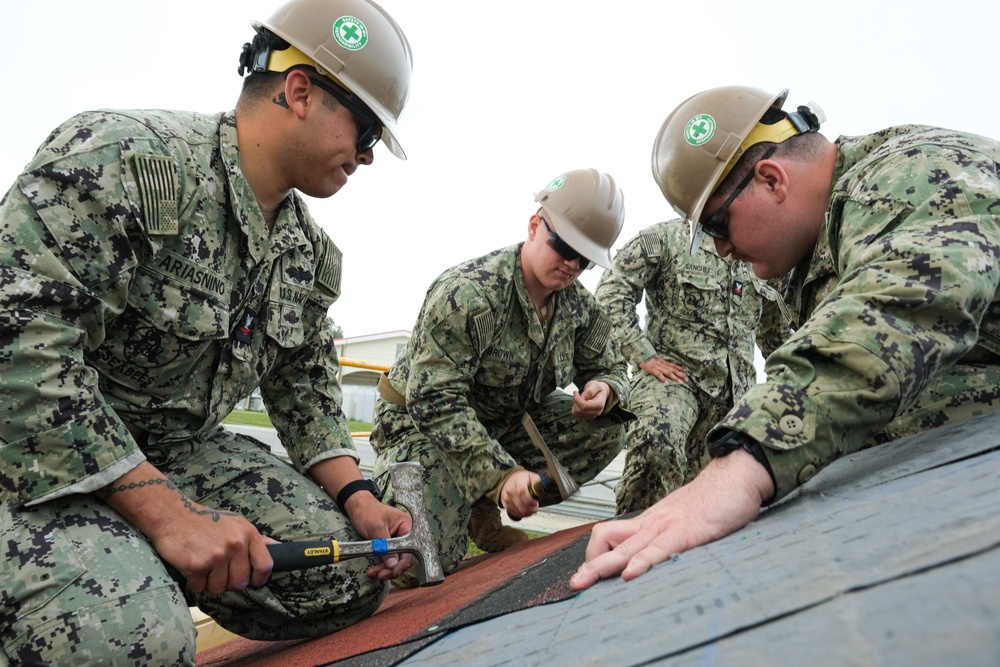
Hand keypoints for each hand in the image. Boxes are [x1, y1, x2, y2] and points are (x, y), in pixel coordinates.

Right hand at [151, 500, 275, 594]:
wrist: (172, 515)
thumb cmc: (206, 521)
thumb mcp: (236, 523)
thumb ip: (257, 539)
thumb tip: (278, 547)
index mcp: (248, 533)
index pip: (265, 565)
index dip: (259, 578)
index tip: (252, 581)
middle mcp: (235, 544)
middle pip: (240, 582)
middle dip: (229, 582)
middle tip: (218, 571)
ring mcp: (216, 555)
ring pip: (219, 588)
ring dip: (210, 583)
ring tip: (203, 566)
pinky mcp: (197, 565)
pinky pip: (200, 588)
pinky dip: (194, 583)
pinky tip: (191, 568)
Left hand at [348, 494, 415, 581]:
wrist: (358, 507)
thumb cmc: (368, 512)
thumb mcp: (376, 528)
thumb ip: (385, 546)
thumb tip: (393, 565)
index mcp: (407, 526)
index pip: (411, 549)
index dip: (404, 562)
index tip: (394, 571)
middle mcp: (405, 535)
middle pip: (404, 557)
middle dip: (392, 568)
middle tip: (381, 575)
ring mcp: (397, 541)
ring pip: (396, 561)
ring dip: (386, 569)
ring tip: (374, 574)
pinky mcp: (389, 546)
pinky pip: (388, 559)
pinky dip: (381, 566)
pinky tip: (373, 570)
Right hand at [500, 470, 540, 519]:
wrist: (510, 480)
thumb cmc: (523, 479)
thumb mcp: (532, 476)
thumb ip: (538, 482)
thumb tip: (542, 486)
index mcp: (518, 481)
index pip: (522, 493)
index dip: (530, 501)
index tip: (536, 503)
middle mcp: (510, 490)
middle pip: (521, 505)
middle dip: (531, 509)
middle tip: (535, 507)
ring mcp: (506, 498)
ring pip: (519, 512)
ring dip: (527, 513)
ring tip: (531, 508)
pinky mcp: (505, 504)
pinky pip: (514, 514)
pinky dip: (522, 514)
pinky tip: (525, 509)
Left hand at [569, 449, 773, 590]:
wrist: (735, 476)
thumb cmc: (713, 501)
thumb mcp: (683, 521)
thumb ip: (668, 537)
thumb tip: (657, 556)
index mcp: (649, 521)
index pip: (609, 534)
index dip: (596, 553)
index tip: (590, 573)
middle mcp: (651, 523)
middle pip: (608, 540)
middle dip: (589, 565)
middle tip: (573, 584)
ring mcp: (666, 526)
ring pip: (625, 547)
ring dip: (602, 566)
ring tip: (584, 582)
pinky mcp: (686, 532)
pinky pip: (658, 548)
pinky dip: (643, 562)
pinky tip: (630, 575)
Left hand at [572, 381, 610, 419]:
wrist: (601, 394)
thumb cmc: (598, 389)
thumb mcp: (596, 385)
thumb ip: (589, 391)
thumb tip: (582, 398)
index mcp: (599, 404)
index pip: (585, 406)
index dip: (577, 399)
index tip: (576, 392)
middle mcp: (596, 412)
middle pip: (579, 410)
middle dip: (576, 401)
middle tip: (578, 394)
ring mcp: (591, 416)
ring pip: (576, 413)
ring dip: (575, 404)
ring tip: (580, 398)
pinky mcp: (586, 417)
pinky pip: (576, 414)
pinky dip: (575, 407)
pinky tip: (580, 403)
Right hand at [639, 355, 687, 383]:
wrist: (639, 353)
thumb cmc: (646, 357)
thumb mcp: (655, 359)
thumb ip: (660, 362)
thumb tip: (666, 365)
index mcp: (662, 361)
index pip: (673, 365)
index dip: (680, 368)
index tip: (687, 371)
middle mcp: (662, 364)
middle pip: (673, 369)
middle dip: (680, 374)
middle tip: (687, 380)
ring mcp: (657, 366)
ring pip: (668, 372)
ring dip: (674, 377)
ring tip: (680, 382)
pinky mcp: (651, 369)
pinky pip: (658, 374)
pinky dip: (662, 378)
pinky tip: (666, 383)